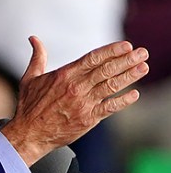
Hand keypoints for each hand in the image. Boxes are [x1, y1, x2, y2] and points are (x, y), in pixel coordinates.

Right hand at [1, 37, 147, 165]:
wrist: (29, 133)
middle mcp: (76, 87)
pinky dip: (123, 101)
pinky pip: (110, 108)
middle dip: (127, 60)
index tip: (126, 45)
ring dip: (129, 76)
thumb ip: (37, 57)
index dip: (111, 51)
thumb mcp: (30, 78)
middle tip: (142, 53)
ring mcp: (83, 103)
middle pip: (106, 70)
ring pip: (111, 86)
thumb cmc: (29, 106)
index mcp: (64, 75)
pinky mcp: (88, 118)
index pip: (93, 58)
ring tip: (143, 67)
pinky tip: (135, 94)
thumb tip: (33, 39)